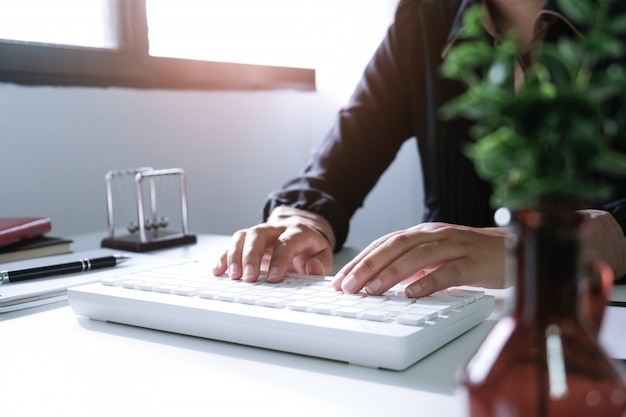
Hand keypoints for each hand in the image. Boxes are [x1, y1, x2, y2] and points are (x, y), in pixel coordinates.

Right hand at [212, 207, 334, 282]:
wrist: (299, 230)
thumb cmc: (309, 247)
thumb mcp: (323, 254)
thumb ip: (321, 263)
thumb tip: (314, 268)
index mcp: (296, 232)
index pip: (287, 242)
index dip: (280, 259)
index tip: (274, 277)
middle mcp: (275, 229)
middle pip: (259, 235)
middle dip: (251, 256)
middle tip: (248, 277)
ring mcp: (259, 233)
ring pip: (243, 236)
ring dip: (234, 255)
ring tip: (232, 276)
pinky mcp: (247, 240)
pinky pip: (232, 244)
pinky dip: (224, 257)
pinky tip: (218, 270)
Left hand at [331, 222, 506, 296]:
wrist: (515, 249)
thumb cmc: (472, 255)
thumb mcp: (436, 257)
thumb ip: (411, 264)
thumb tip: (380, 281)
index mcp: (423, 233)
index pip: (384, 244)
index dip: (361, 260)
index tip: (341, 278)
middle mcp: (435, 235)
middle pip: (394, 247)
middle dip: (368, 266)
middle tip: (348, 286)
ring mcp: (455, 246)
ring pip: (416, 257)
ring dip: (390, 274)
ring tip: (371, 290)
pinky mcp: (473, 262)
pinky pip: (448, 271)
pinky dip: (428, 281)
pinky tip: (412, 293)